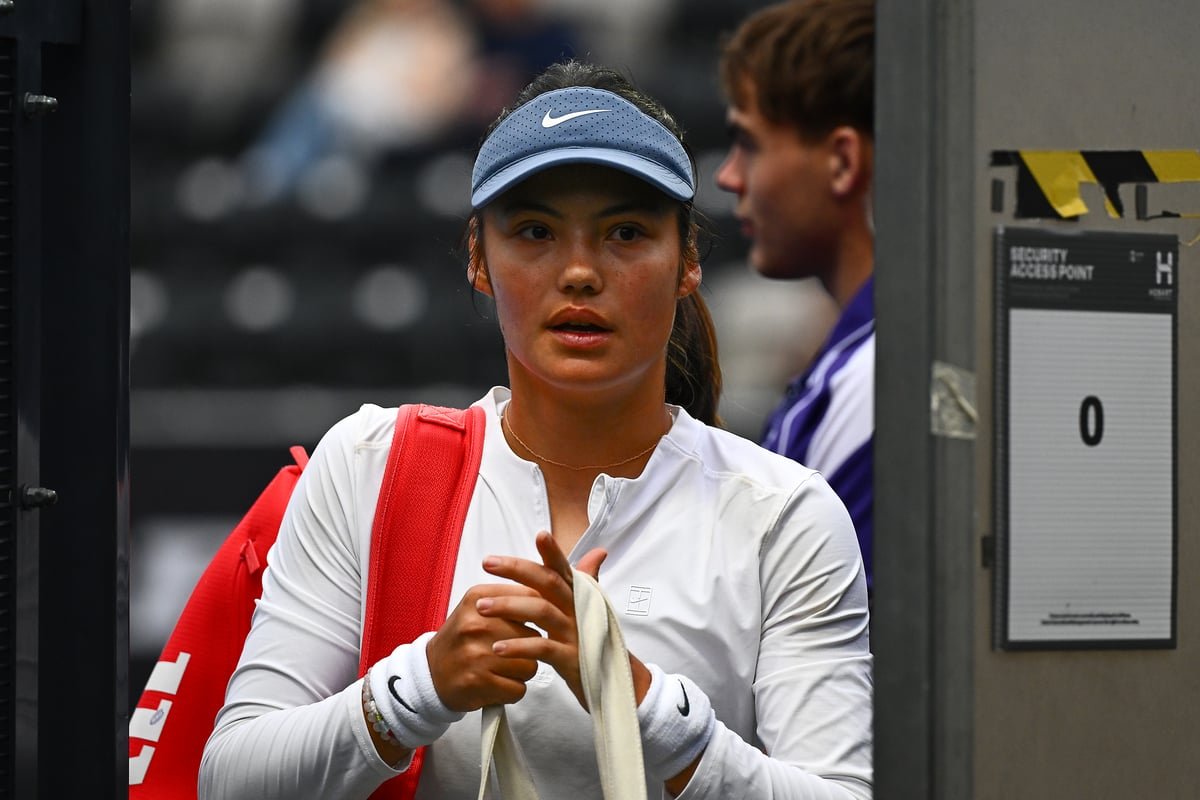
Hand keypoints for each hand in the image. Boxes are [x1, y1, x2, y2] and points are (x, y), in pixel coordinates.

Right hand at [426, 582, 542, 711]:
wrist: (430, 674)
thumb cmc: (461, 640)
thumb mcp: (477, 607)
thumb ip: (509, 598)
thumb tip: (549, 594)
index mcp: (478, 599)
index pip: (530, 598)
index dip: (539, 614)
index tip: (533, 623)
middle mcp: (476, 624)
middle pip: (533, 636)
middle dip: (529, 648)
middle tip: (511, 652)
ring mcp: (477, 654)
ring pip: (530, 665)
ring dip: (522, 671)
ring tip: (503, 669)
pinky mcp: (478, 682)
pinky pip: (518, 688)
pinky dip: (512, 690)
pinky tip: (497, 684)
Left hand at [476, 531, 614, 708]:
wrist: (619, 686)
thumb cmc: (597, 644)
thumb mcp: (591, 611)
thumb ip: (587, 581)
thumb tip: (598, 551)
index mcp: (580, 598)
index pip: (564, 569)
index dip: (553, 552)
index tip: (539, 534)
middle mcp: (579, 611)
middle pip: (548, 583)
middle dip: (516, 569)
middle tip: (486, 562)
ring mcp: (576, 634)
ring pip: (541, 612)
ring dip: (508, 606)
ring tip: (481, 607)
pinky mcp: (571, 660)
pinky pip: (542, 649)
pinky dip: (518, 647)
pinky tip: (496, 648)